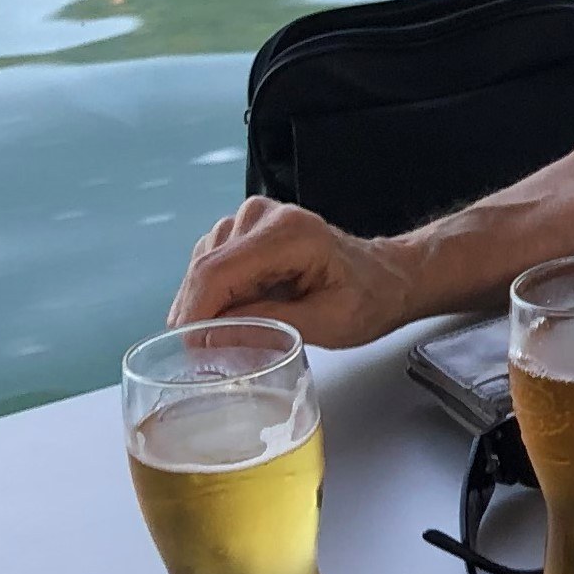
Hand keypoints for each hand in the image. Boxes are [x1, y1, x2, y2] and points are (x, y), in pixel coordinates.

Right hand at [170, 197, 417, 345]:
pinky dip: (213, 295)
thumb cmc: (370, 298)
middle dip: (196, 315)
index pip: (218, 271)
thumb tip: (208, 339)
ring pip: (200, 267)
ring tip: (229, 336)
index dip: (194, 312)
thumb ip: (268, 328)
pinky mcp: (244, 231)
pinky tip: (234, 315)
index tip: (186, 349)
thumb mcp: (328, 323)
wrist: (387, 277)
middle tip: (203, 357)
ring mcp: (251, 219)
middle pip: (203, 269)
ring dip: (205, 306)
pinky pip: (210, 265)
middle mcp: (263, 216)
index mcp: (290, 234)